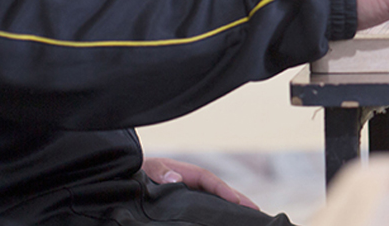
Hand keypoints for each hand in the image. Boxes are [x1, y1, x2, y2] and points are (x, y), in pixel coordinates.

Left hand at [142, 157, 259, 210]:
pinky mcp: (189, 204)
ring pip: (216, 200)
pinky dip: (220, 212)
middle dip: (238, 199)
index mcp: (188, 173)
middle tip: (256, 210)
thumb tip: (176, 179)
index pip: (210, 180)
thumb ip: (161, 172)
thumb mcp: (150, 168)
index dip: (223, 190)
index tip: (236, 200)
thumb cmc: (142, 171)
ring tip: (249, 217)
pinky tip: (227, 221)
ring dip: (232, 207)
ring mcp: (193, 194)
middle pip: (220, 191)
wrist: (133, 178)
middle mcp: (194, 183)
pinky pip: (207, 207)